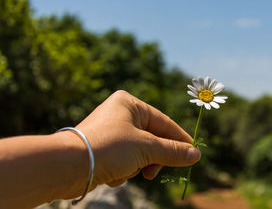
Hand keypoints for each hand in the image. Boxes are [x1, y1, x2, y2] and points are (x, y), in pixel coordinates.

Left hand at [75, 90, 200, 187]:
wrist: (68, 166)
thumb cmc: (109, 147)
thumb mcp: (146, 148)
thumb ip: (172, 151)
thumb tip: (196, 155)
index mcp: (130, 104)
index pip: (164, 122)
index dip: (180, 139)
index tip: (194, 153)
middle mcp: (120, 114)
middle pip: (152, 138)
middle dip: (154, 158)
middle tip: (157, 171)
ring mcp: (111, 132)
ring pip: (140, 152)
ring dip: (138, 166)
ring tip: (131, 172)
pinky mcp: (103, 149)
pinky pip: (125, 160)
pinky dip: (124, 170)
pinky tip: (114, 174)